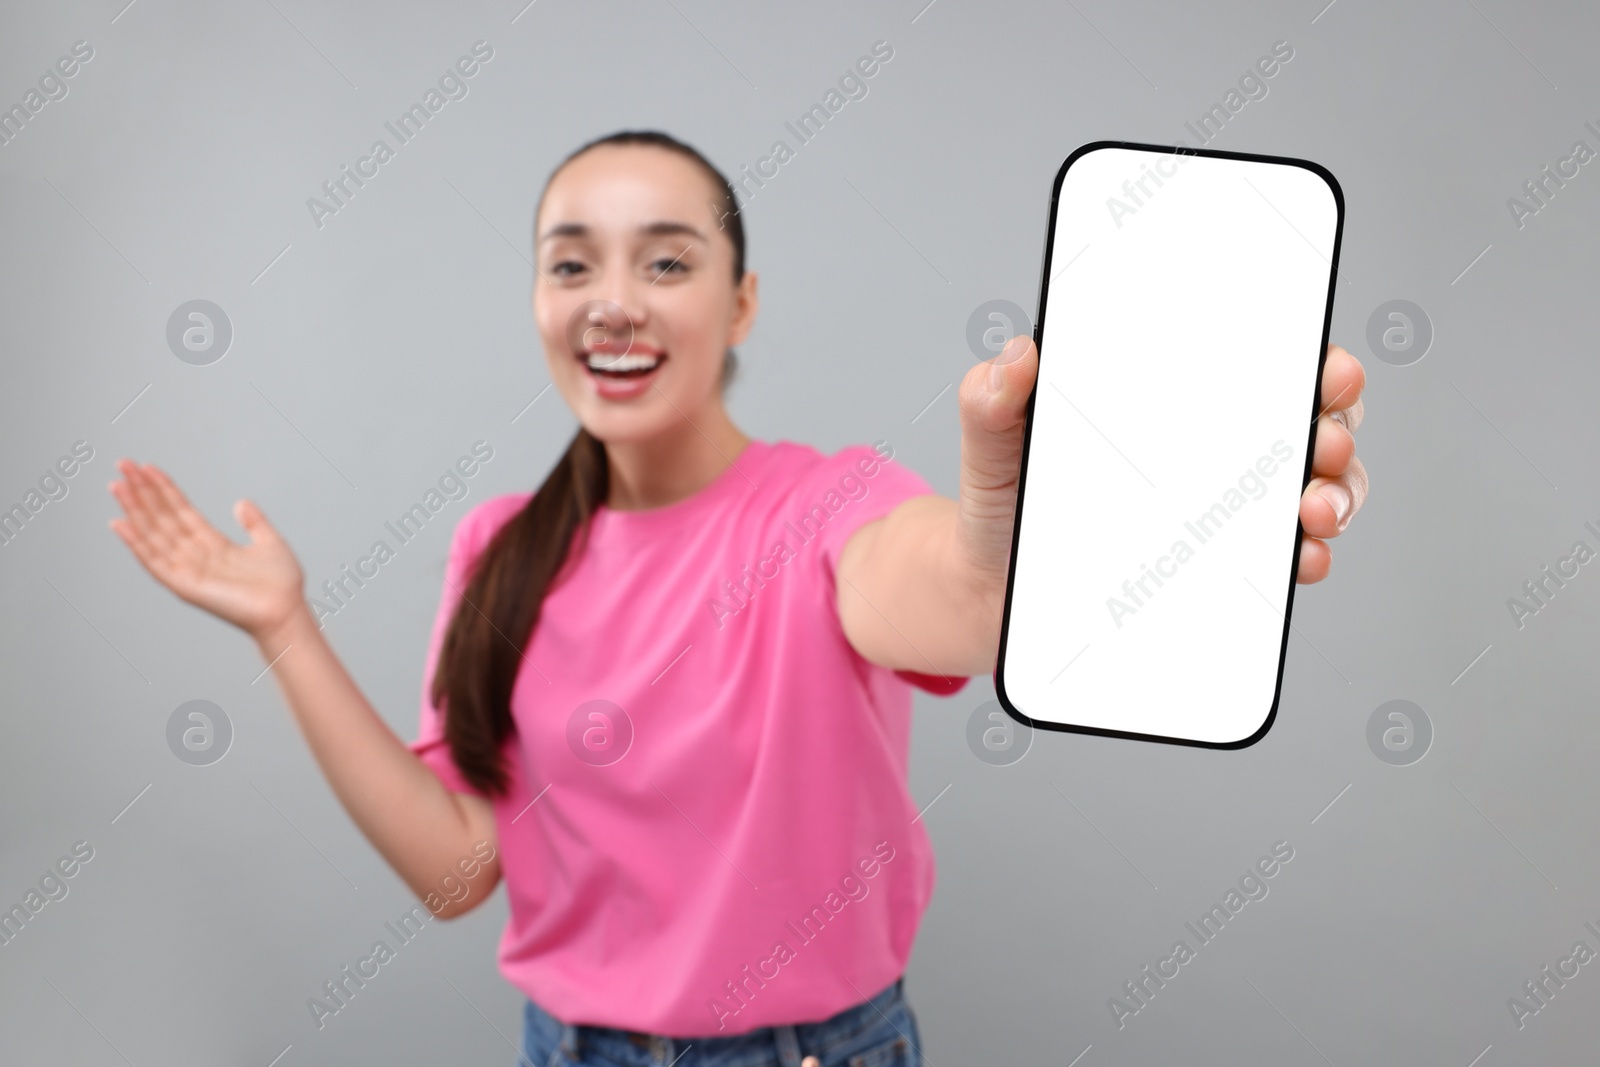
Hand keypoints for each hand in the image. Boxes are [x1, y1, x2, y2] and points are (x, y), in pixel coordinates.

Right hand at [107, 459, 304, 638]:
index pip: (180, 510)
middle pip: (162, 518)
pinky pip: (154, 561)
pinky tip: (121, 524)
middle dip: (142, 492)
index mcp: (213, 544)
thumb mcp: (269, 542)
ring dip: (134, 510)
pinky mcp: (184, 585)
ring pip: (153, 534)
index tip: (146, 467)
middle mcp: (195, 555)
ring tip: (117, 486)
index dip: (163, 489)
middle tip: (123, 465)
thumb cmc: (282, 584)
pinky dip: (136, 543)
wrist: (286, 610)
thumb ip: (255, 522)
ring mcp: (187, 570)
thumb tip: (241, 502)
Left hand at [956, 336, 1367, 592]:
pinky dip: (1307, 556)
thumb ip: (991, 400)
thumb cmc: (1003, 508)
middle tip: (1325, 441)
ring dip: (1338, 492)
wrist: (993, 595)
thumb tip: (1016, 356)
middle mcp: (1207, 450)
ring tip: (1315, 508)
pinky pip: (1284, 558)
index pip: (1252, 364)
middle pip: (1302, 421)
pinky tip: (1301, 559)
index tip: (1326, 367)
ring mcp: (1220, 510)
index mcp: (1165, 403)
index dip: (1305, 358)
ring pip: (1312, 488)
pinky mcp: (1219, 567)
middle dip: (1337, 424)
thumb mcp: (991, 448)